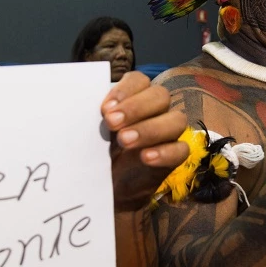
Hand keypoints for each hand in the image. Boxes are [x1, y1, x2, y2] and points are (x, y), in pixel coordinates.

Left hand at [102, 71, 188, 210]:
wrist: (108, 186)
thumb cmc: (99, 152)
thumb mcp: (91, 132)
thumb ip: (92, 117)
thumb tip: (84, 106)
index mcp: (134, 98)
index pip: (138, 80)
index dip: (124, 90)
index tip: (105, 109)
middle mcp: (155, 110)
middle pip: (160, 95)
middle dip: (136, 108)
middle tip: (111, 123)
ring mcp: (168, 132)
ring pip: (176, 120)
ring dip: (150, 129)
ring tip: (124, 141)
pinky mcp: (174, 156)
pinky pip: (181, 149)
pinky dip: (165, 152)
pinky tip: (145, 157)